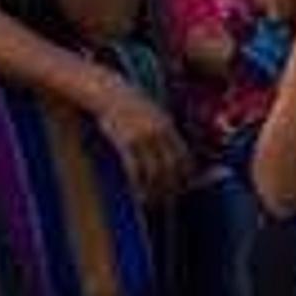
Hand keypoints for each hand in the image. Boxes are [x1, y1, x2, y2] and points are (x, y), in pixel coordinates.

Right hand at [94, 81, 189, 206]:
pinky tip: (138, 193)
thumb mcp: (155, 113)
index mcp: (168, 125)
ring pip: (154, 171)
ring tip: (153, 202)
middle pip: (171, 166)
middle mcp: (158, 131)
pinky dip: (138, 184)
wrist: (109, 92)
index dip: (186, 174)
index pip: (183, 155)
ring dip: (155, 190)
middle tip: (170, 201)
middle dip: (173, 187)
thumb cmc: (132, 104)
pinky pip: (135, 168)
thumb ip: (166, 131)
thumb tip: (176, 153)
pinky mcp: (124, 142)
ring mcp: (142, 137)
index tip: (185, 187)